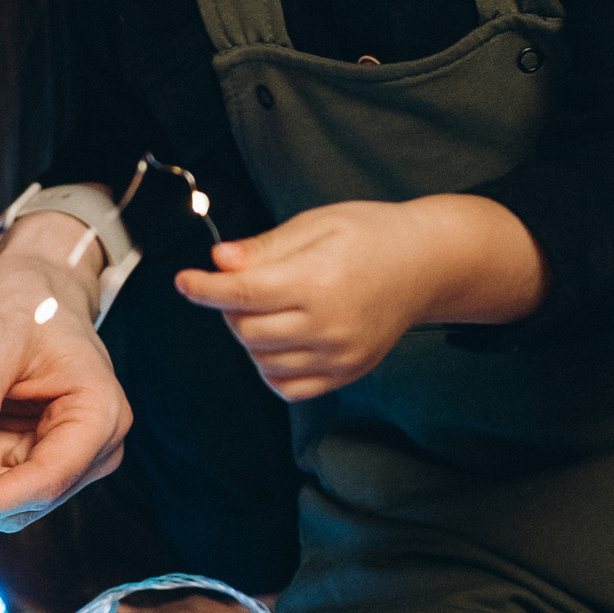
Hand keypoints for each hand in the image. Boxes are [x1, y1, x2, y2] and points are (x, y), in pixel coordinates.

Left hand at [177, 194, 547, 399]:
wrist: (428, 264)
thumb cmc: (372, 235)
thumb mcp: (316, 224)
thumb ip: (265, 248)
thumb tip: (219, 262)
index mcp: (317, 282)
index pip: (240, 294)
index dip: (203, 289)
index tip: (185, 281)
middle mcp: (328, 325)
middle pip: (245, 331)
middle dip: (228, 308)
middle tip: (240, 284)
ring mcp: (340, 355)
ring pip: (262, 361)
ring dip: (249, 337)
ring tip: (267, 308)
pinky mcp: (348, 372)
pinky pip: (288, 387)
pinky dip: (270, 368)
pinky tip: (278, 340)